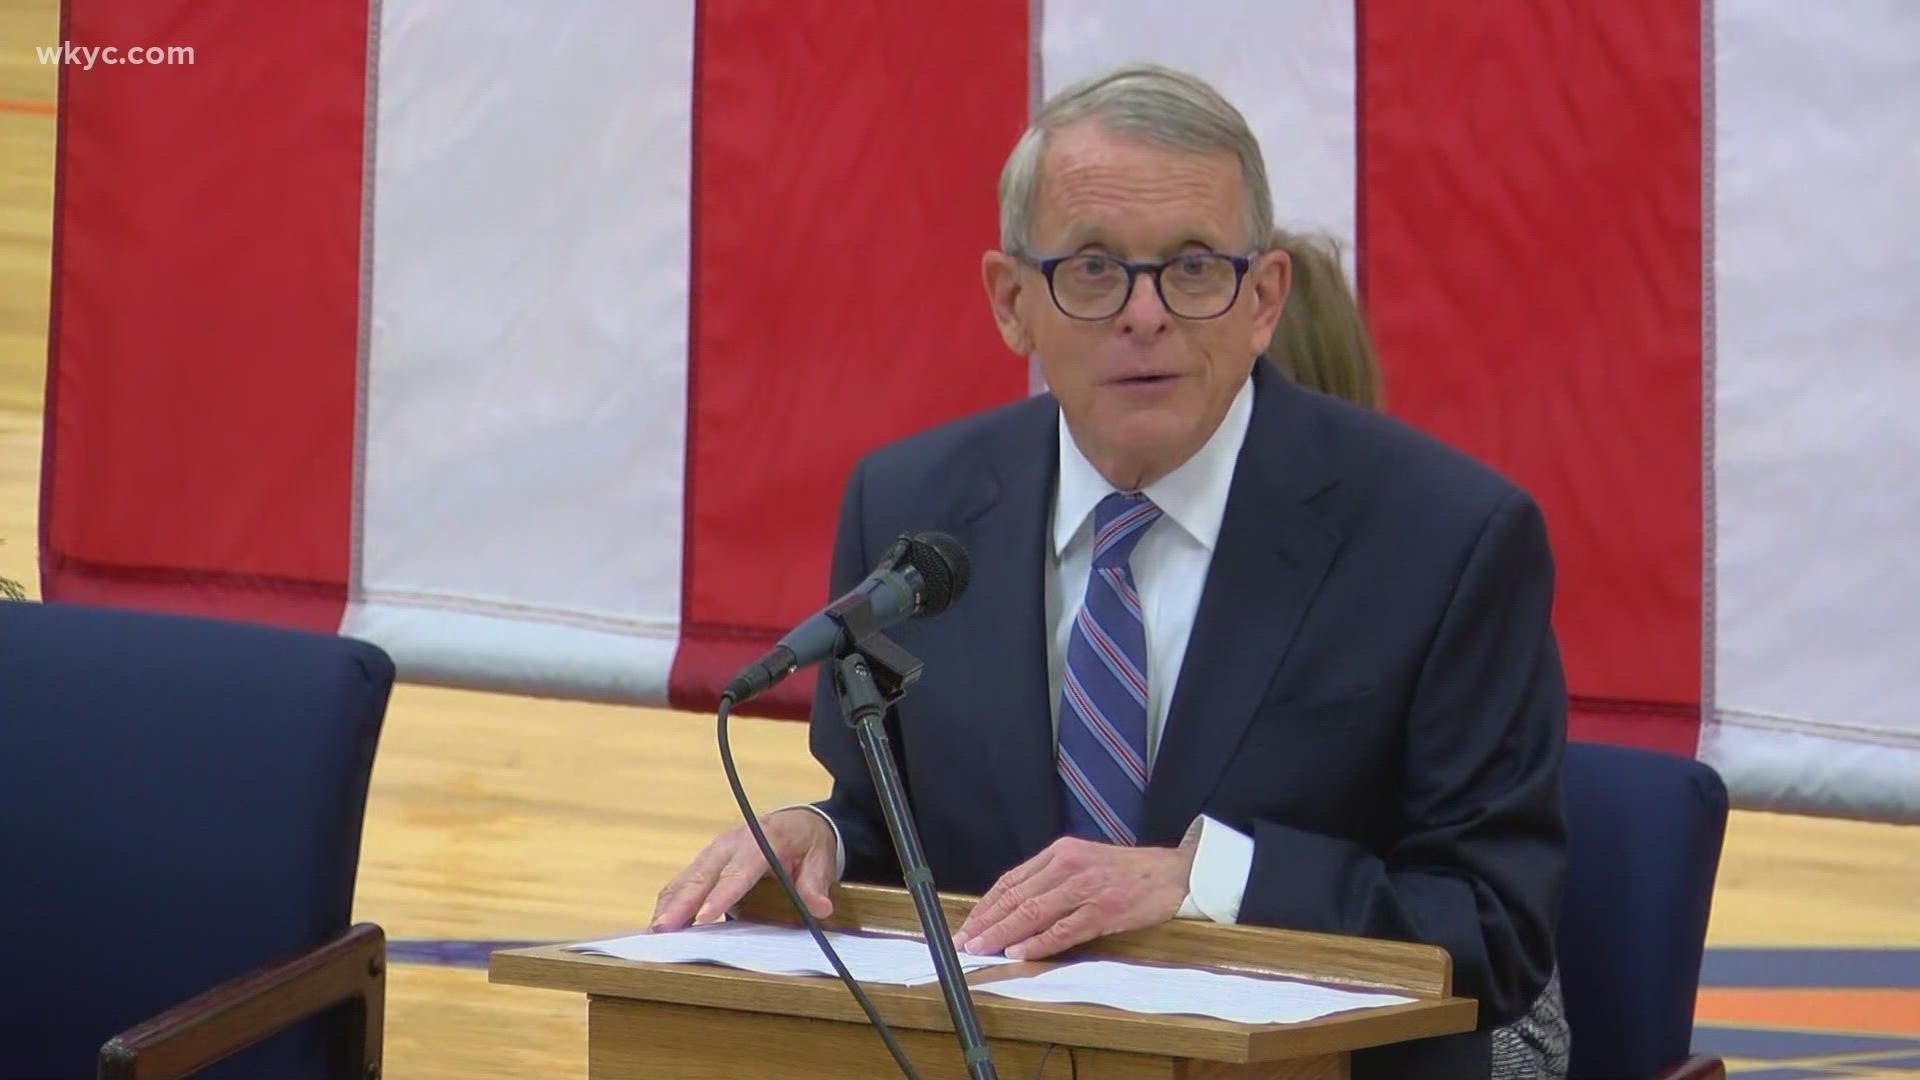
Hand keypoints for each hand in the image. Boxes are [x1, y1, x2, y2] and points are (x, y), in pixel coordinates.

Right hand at [649, 808, 836, 929]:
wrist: (795, 821)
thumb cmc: (806, 842)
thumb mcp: (820, 858)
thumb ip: (815, 883)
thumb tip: (819, 907)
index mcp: (763, 840)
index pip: (740, 871)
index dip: (722, 894)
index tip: (706, 915)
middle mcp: (732, 843)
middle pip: (704, 875)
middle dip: (682, 903)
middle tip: (664, 929)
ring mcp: (715, 850)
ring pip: (687, 878)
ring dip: (669, 904)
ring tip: (655, 932)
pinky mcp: (705, 860)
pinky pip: (683, 880)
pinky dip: (669, 901)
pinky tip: (659, 922)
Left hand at [952, 835, 1196, 960]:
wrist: (1173, 873)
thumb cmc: (1127, 871)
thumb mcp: (1085, 861)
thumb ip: (1052, 878)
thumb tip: (1015, 907)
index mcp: (1061, 852)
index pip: (1013, 880)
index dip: (987, 904)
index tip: (970, 923)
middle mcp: (1069, 865)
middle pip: (1017, 897)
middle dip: (987, 922)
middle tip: (965, 942)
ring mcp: (1086, 888)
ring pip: (1034, 913)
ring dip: (1004, 934)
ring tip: (983, 950)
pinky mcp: (1104, 910)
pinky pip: (1063, 930)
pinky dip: (1038, 943)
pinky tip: (1019, 953)